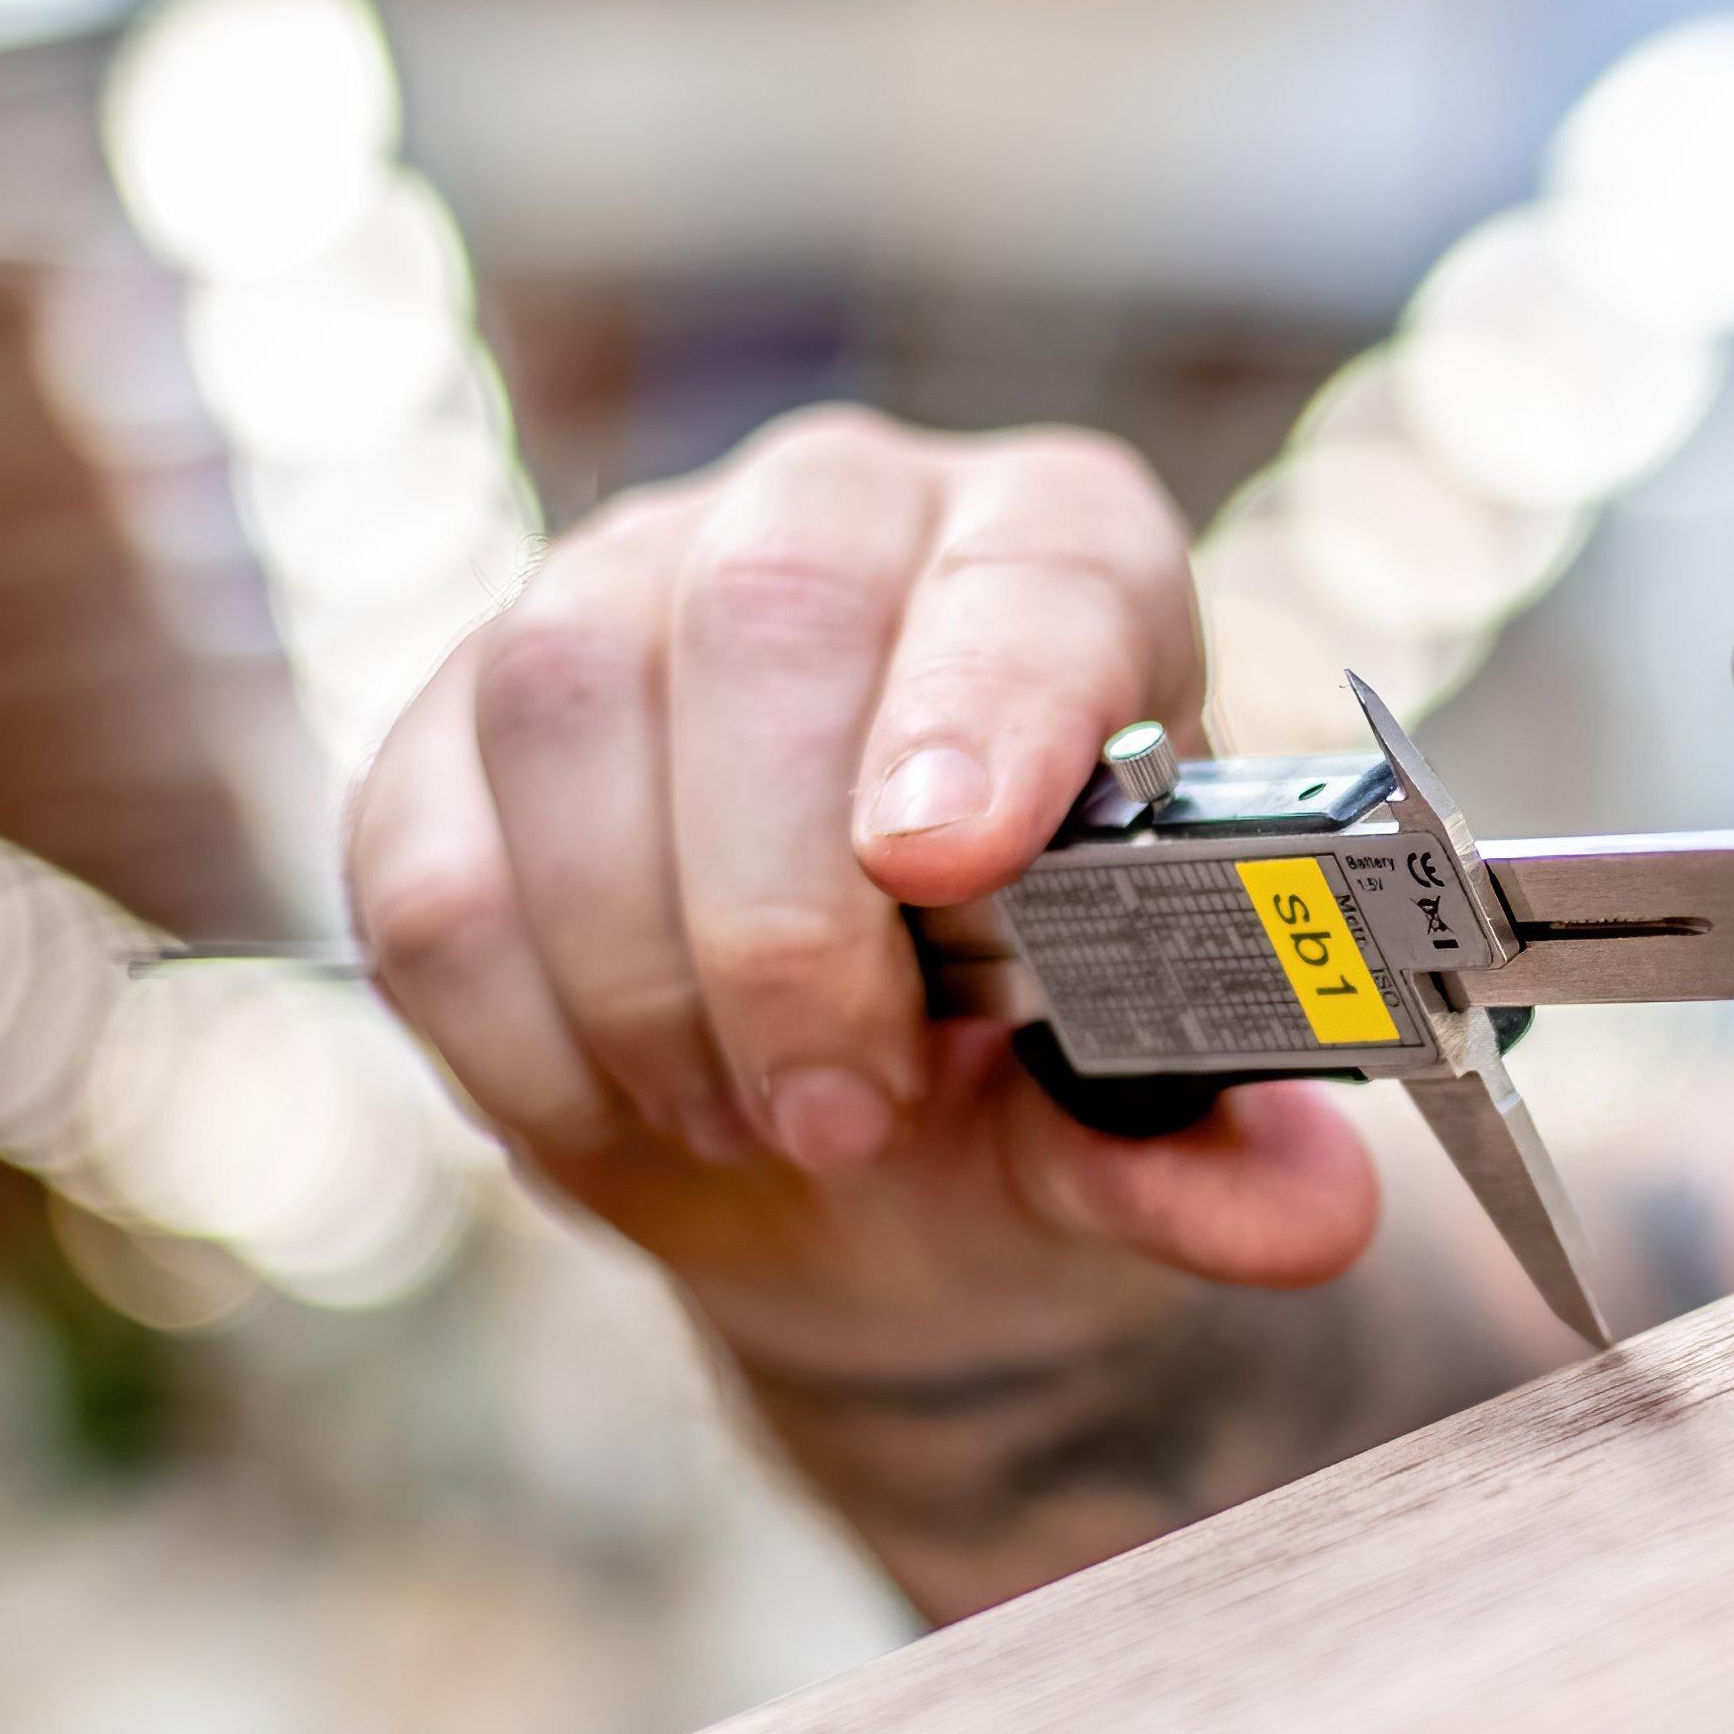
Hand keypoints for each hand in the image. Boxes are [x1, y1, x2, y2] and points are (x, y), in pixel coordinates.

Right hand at [346, 408, 1381, 1379]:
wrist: (849, 1166)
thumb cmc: (1022, 1090)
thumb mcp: (1121, 1140)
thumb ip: (1199, 1161)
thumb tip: (1306, 1214)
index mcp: (1065, 570)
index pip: (1037, 569)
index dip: (985, 697)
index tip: (941, 859)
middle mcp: (844, 519)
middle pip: (767, 609)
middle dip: (781, 899)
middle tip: (840, 1111)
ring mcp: (628, 587)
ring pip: (566, 700)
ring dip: (640, 964)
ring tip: (744, 1123)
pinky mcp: (457, 716)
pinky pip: (426, 845)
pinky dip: (513, 1019)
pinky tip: (616, 1113)